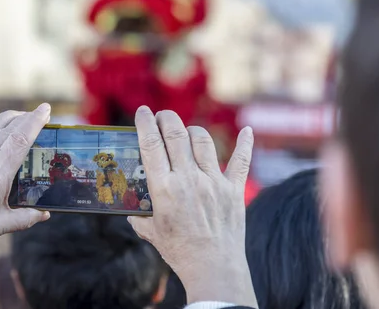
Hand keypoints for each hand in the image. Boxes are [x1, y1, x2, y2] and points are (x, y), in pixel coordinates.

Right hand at [128, 107, 257, 307]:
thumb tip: (131, 211)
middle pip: (176, 134)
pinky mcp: (233, 189)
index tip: (143, 112)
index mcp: (164, 189)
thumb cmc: (179, 251)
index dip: (145, 123)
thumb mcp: (152, 232)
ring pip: (203, 141)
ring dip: (192, 131)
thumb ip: (140, 217)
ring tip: (186, 133)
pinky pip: (241, 161)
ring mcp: (214, 182)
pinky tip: (247, 131)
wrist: (213, 268)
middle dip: (166, 119)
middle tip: (162, 117)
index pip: (151, 145)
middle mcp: (189, 179)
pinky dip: (246, 144)